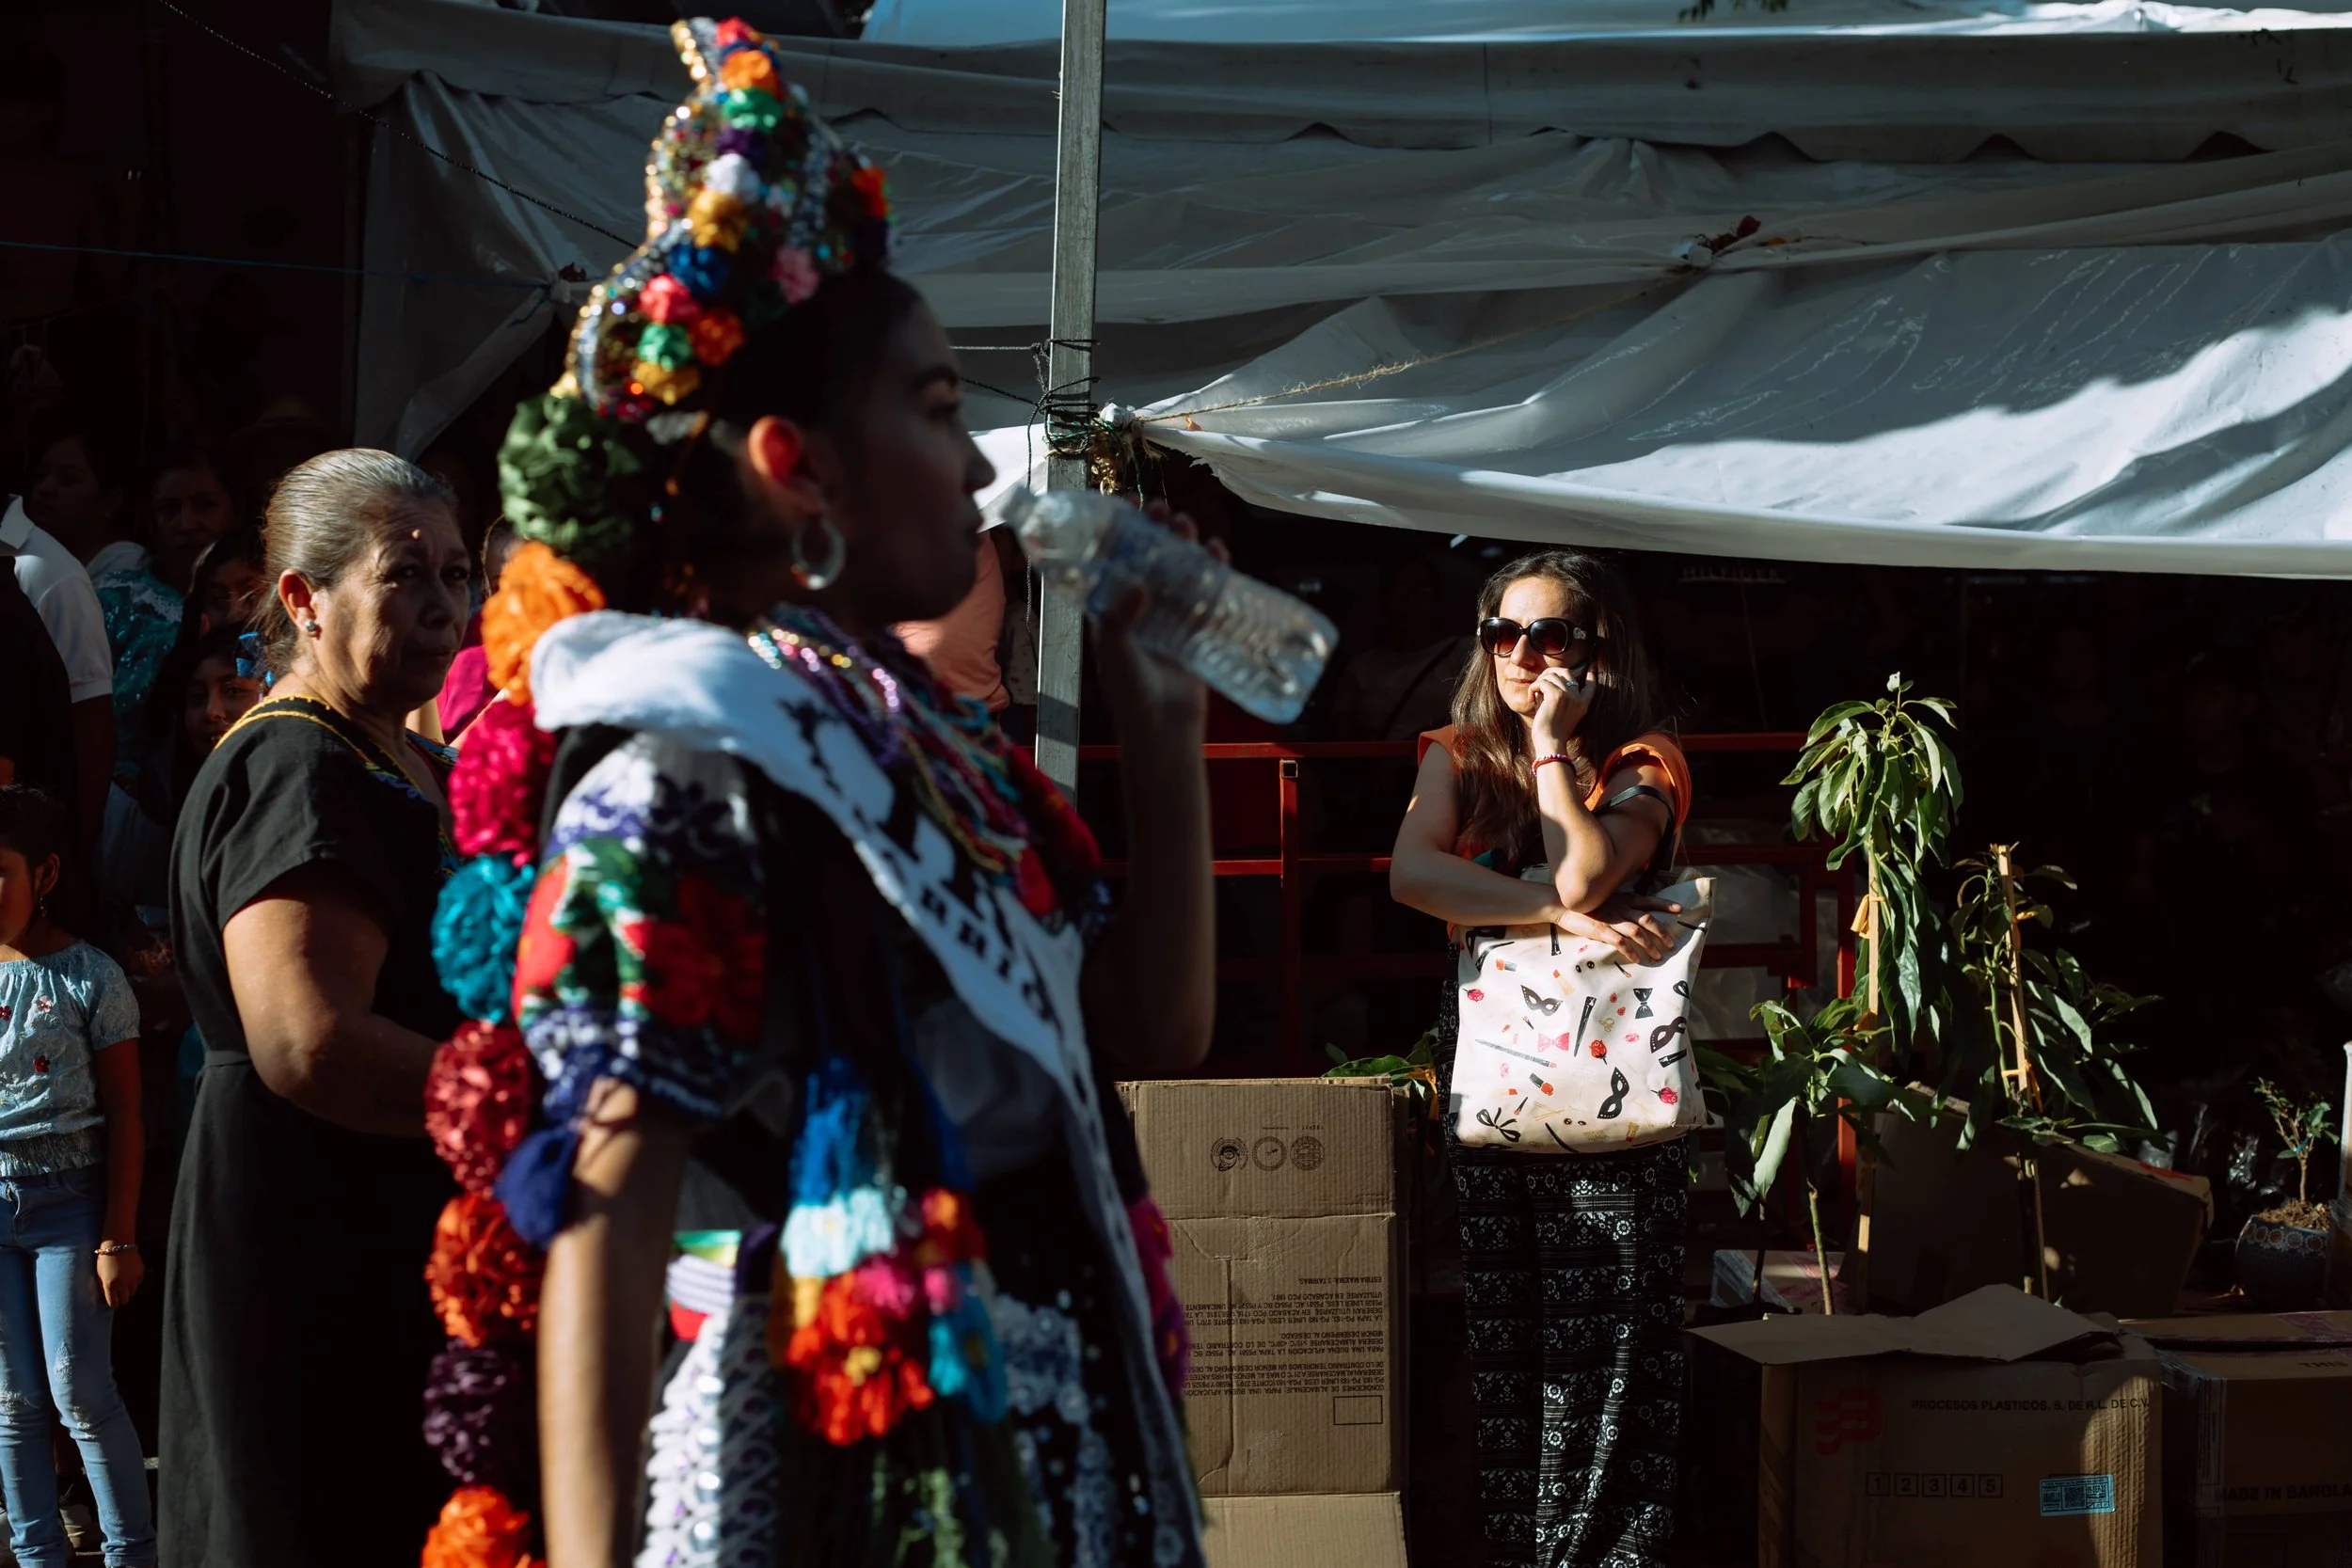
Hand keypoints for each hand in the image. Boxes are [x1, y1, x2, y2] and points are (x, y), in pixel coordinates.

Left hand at [96, 1248, 142, 1308]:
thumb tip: (108, 1295)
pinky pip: (138, 1283)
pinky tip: (129, 1275)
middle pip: (125, 1300)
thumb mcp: (99, 1274)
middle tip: (119, 1294)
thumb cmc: (105, 1258)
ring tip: (124, 1284)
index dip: (113, 1304)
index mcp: (110, 1285)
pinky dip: (134, 1282)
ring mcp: (133, 1278)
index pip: (114, 1303)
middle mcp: (123, 1284)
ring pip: (132, 1292)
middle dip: (121, 1298)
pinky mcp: (141, 1272)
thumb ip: (103, 1286)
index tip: (113, 1303)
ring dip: (128, 1290)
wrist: (118, 1243)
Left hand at [1092, 501, 1218, 746]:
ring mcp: (1169, 616)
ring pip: (1178, 569)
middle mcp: (1138, 608)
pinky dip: (1213, 570)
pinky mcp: (1196, 628)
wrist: (1164, 729)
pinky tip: (1217, 552)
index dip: (1118, 530)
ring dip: (1184, 544)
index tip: (1127, 504)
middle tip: (1162, 511)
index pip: (1111, 559)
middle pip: (1148, 557)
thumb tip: (1138, 582)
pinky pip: (1205, 591)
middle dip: (1156, 530)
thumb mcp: (1115, 652)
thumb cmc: (1130, 694)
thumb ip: (1119, 618)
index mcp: (1109, 609)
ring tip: (1187, 526)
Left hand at [1529, 665, 1594, 755]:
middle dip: (1551, 672)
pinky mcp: (1556, 695)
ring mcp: (1569, 695)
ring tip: (1533, 695)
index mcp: (1583, 704)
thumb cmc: (1551, 733)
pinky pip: (1541, 682)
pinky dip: (1532, 688)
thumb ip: (1559, 698)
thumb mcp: (1560, 713)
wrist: (1550, 744)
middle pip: (1567, 671)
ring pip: (1551, 675)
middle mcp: (1578, 698)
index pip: (1591, 685)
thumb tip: (1546, 681)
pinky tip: (1530, 699)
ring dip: (1539, 682)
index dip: (1591, 674)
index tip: (1592, 666)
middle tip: (1540, 682)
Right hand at [1550, 891, 1682, 964]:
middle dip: (1663, 932)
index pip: (1649, 900)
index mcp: (1624, 899)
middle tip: (1671, 945)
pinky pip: (1620, 942)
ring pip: (1638, 932)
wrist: (1563, 905)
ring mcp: (1612, 919)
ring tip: (1658, 956)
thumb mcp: (1607, 900)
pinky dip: (1631, 952)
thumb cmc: (1586, 905)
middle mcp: (1622, 908)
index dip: (1665, 904)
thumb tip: (1634, 914)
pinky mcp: (1602, 930)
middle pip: (1648, 919)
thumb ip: (1621, 905)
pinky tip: (1637, 960)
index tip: (1680, 909)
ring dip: (1650, 945)